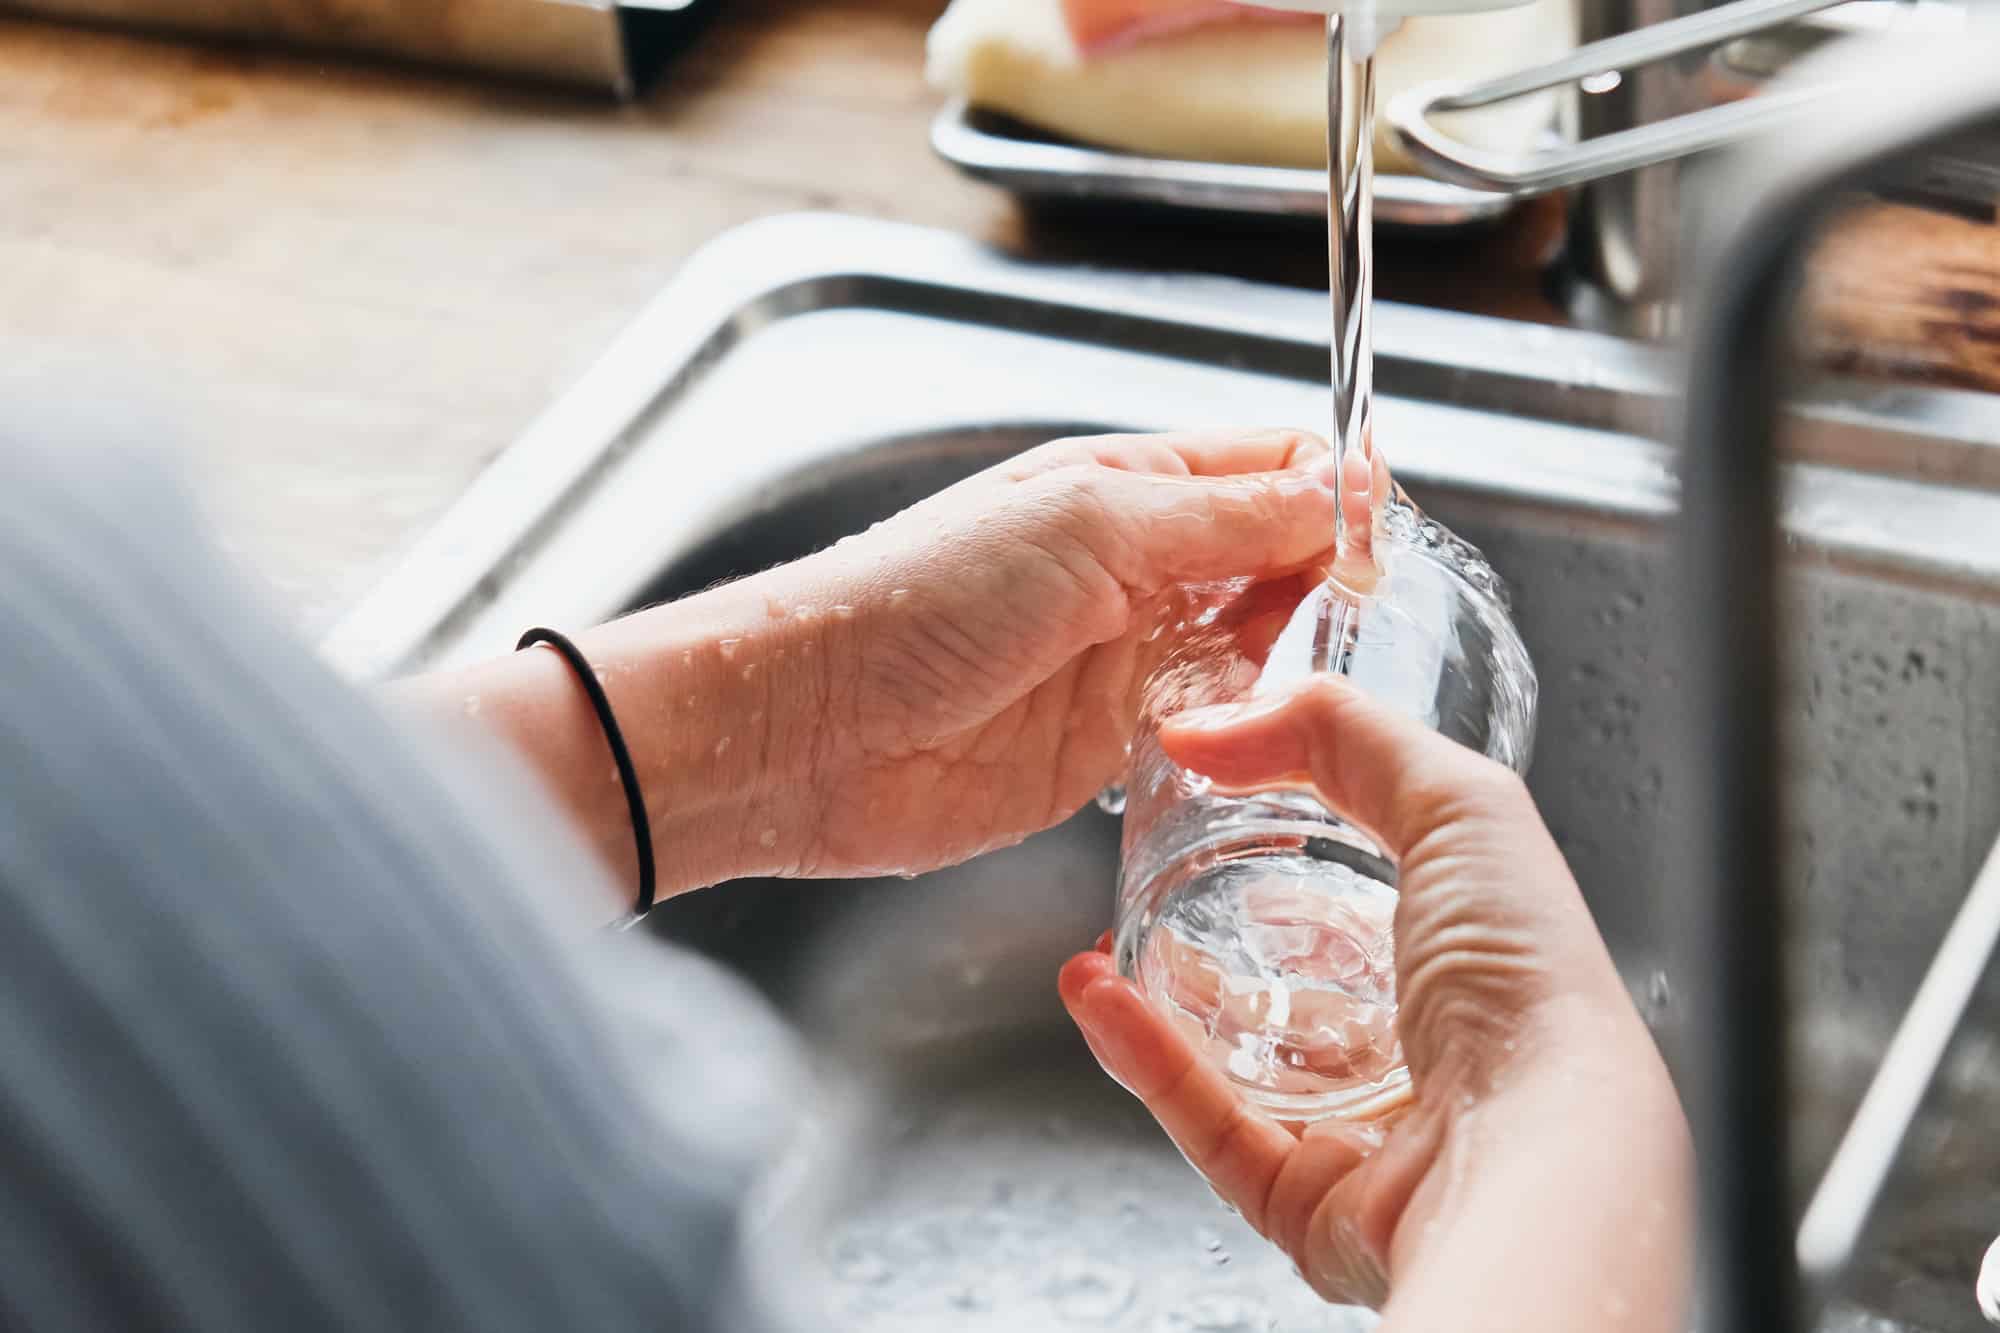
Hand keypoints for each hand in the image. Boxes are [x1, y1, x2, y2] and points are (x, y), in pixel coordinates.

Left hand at [395, 428, 1369, 900]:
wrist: (811, 730)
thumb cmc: (921, 602)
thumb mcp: (1091, 529)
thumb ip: (1224, 515)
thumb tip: (1343, 487)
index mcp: (1127, 485)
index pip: (1266, 466)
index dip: (1335, 487)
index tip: (1386, 529)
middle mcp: (1135, 567)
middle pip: (1274, 558)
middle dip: (1324, 578)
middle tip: (1356, 613)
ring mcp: (1124, 660)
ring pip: (1252, 649)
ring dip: (1290, 660)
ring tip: (1312, 678)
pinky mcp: (1108, 748)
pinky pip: (1208, 730)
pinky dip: (1242, 732)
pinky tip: (1262, 737)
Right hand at [1058, 679, 1690, 1330]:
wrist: (1528, 1160)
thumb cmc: (1527, 989)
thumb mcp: (1458, 804)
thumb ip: (1339, 733)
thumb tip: (1214, 723)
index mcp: (1475, 958)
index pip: (1375, 894)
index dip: (1297, 841)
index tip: (1215, 794)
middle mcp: (1426, 1050)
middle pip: (1300, 981)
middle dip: (1215, 928)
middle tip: (1145, 874)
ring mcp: (1364, 1129)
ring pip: (1239, 1058)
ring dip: (1160, 993)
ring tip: (1097, 937)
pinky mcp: (1306, 1197)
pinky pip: (1207, 1124)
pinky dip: (1143, 1058)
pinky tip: (1095, 996)